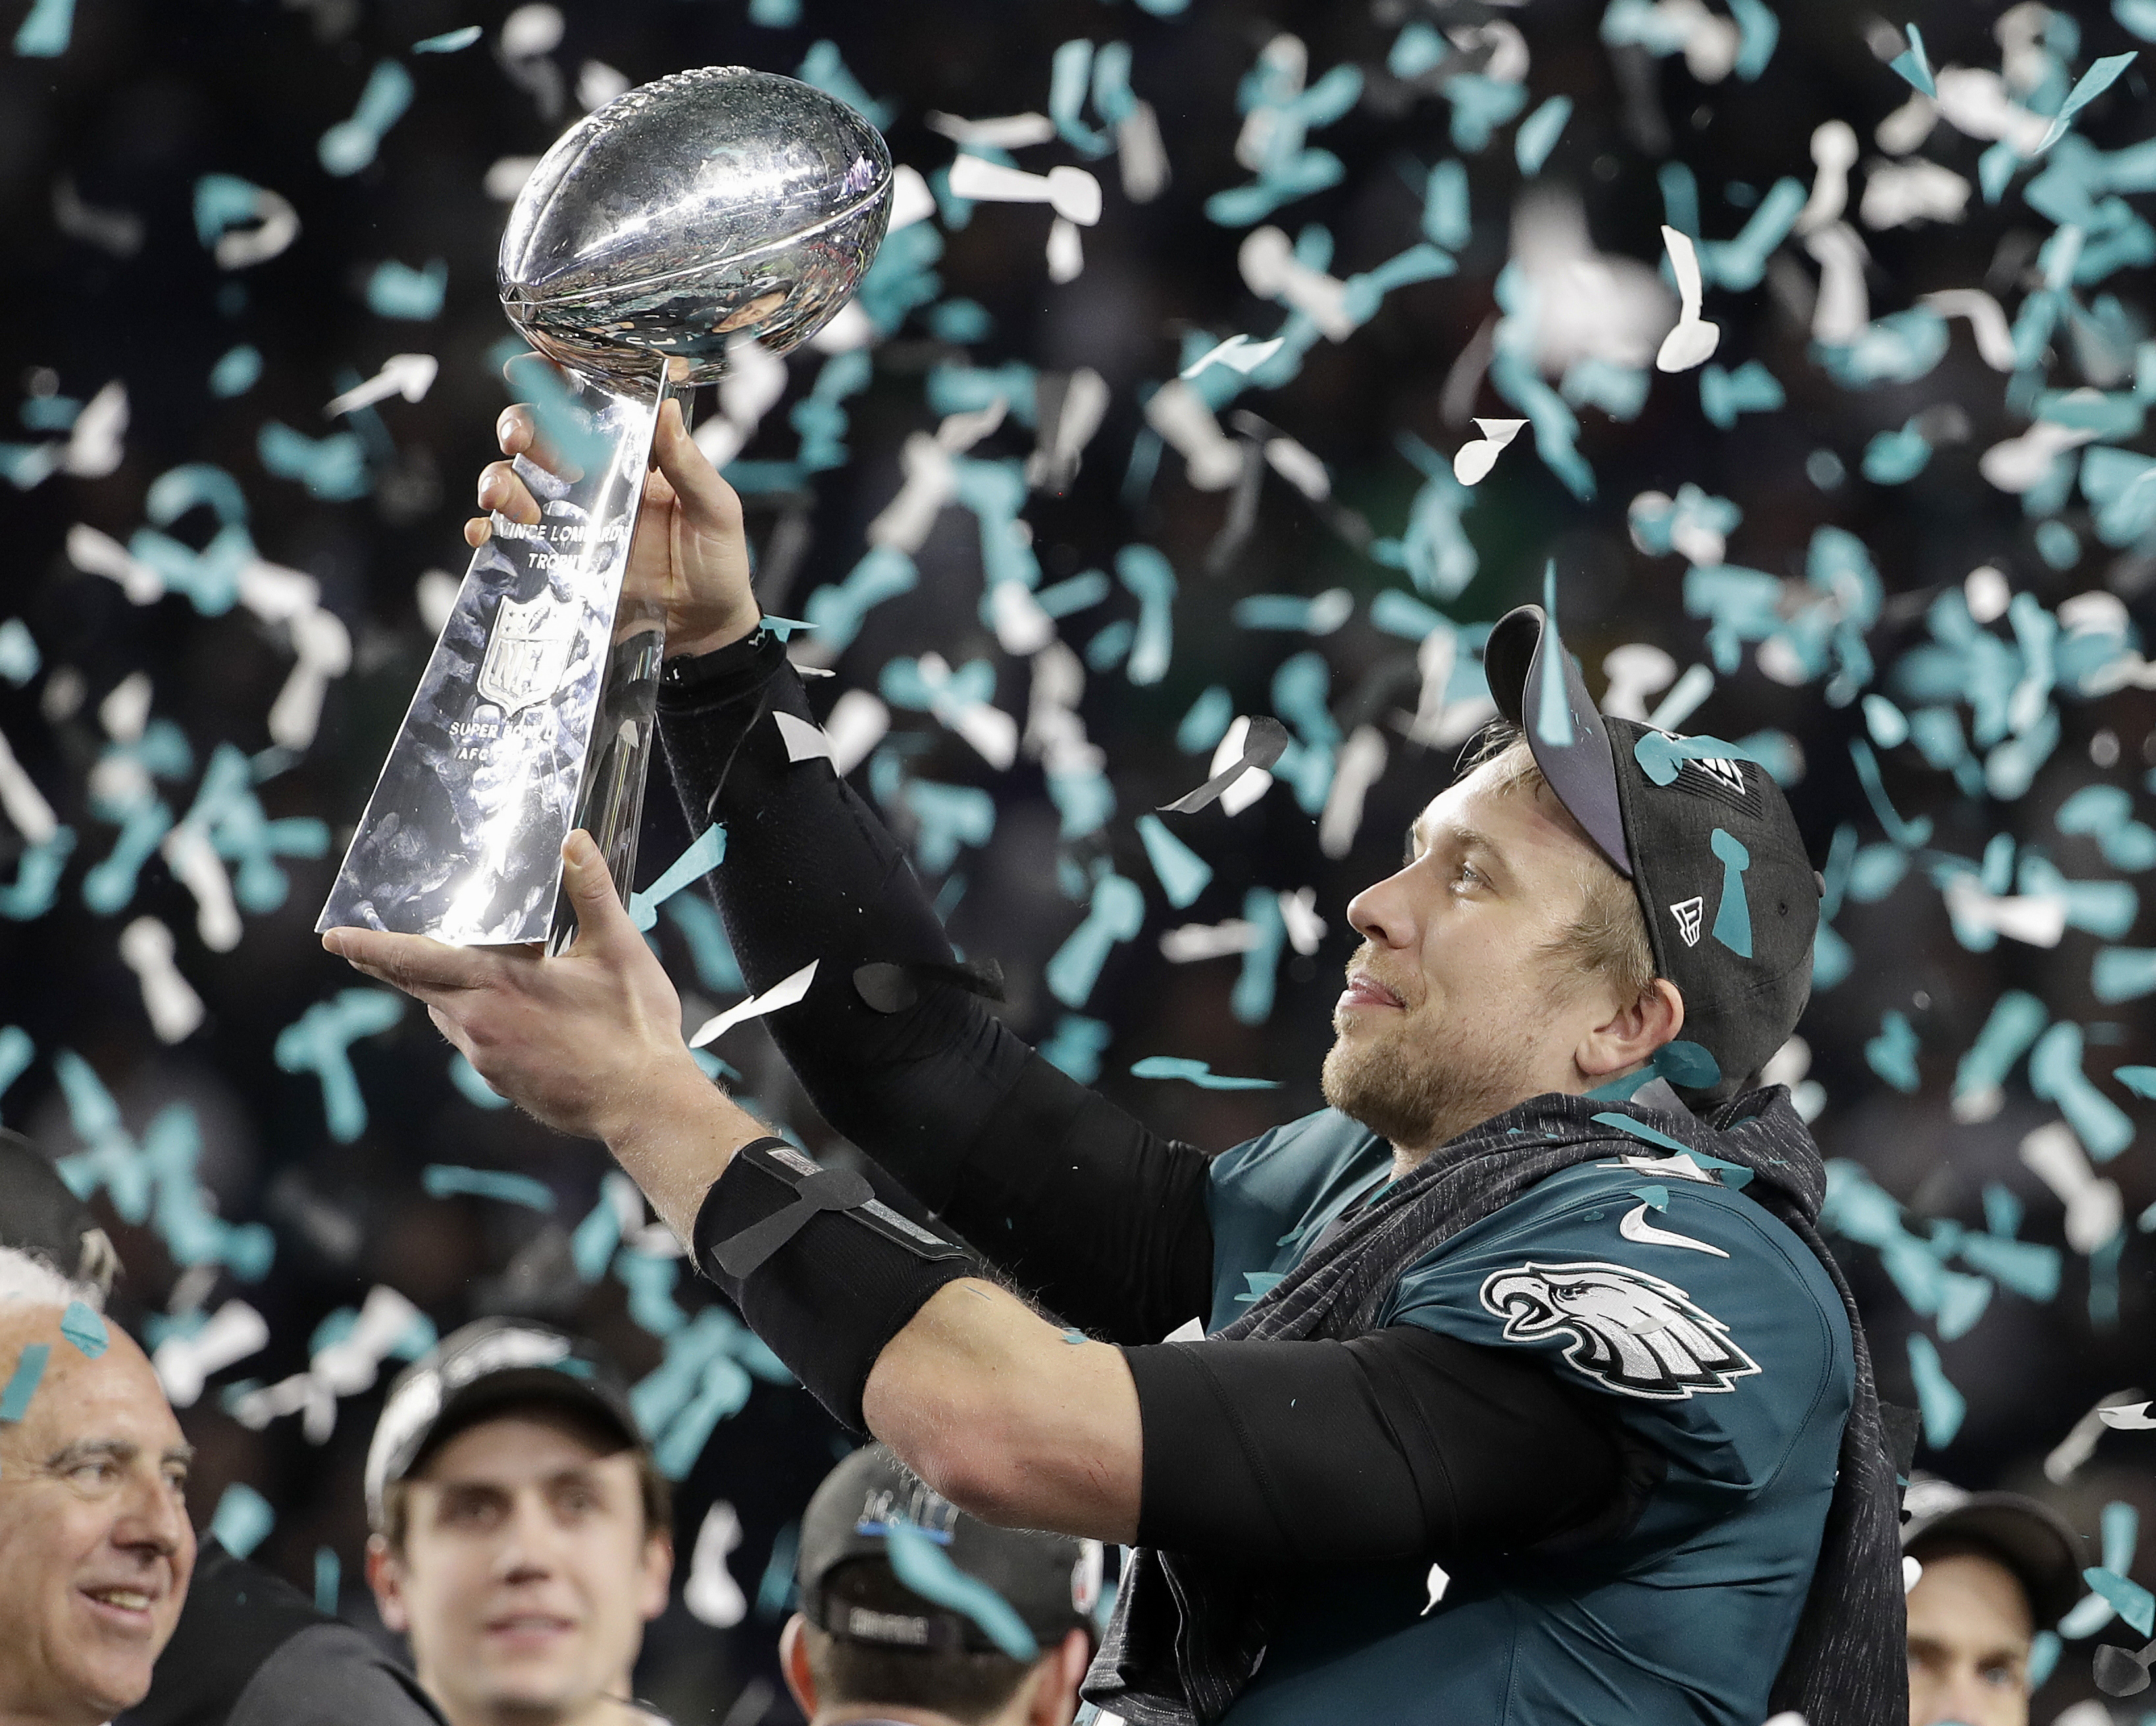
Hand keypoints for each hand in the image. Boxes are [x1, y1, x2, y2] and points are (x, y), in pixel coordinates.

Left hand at [322, 831, 706, 1148]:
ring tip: (479, 973)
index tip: (332, 937)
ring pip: (451, 1015)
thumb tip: (575, 841)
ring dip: (453, 992)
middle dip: (391, 964)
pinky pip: (477, 1043)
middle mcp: (478, 1025)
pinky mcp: (502, 1083)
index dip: (370, 947)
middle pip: (419, 988)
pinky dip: (483, 1021)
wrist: (644, 1106)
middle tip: (359, 946)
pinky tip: (522, 1017)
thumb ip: (591, 891)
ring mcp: (486, 1060)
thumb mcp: (619, 949)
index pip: (414, 960)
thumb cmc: (633, 1029)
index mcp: (497, 984)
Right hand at [468, 394, 760, 658]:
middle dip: (519, 428)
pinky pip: (507, 539)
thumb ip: (689, 465)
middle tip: (521, 441)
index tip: (533, 369)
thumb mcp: (716, 511)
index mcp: (630, 458)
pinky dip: (486, 530)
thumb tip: (665, 406)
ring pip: (512, 482)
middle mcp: (593, 481)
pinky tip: (486, 532)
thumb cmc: (718, 566)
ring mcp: (570, 520)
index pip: (588, 406)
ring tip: (512, 500)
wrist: (706, 633)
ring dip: (499, 479)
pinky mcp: (556, 560)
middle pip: (537, 437)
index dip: (555, 381)